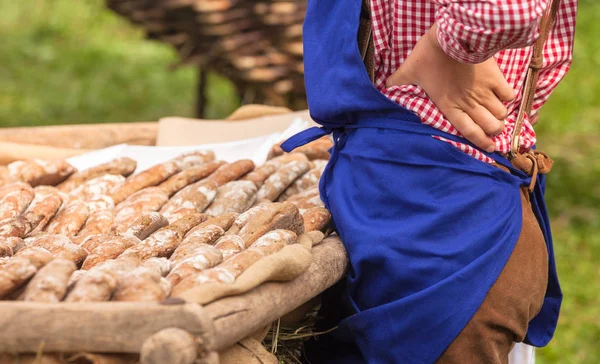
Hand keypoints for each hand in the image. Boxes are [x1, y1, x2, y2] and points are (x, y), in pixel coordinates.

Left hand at [386, 25, 515, 152]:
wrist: (452, 36)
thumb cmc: (428, 55)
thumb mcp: (409, 71)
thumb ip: (398, 81)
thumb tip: (384, 86)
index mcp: (449, 106)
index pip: (469, 132)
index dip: (481, 142)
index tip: (490, 148)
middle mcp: (469, 103)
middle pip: (491, 126)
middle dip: (494, 130)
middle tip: (493, 127)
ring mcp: (484, 91)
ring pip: (501, 113)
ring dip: (500, 114)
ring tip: (497, 112)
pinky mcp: (495, 78)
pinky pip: (509, 95)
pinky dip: (507, 97)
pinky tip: (502, 94)